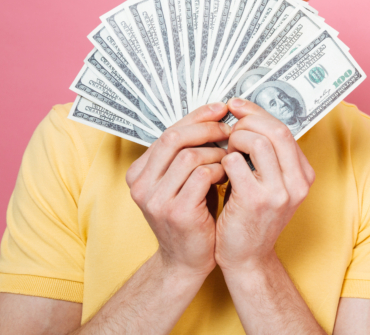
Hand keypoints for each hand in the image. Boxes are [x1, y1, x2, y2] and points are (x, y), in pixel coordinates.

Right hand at [126, 102, 229, 276]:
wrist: (188, 260)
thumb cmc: (193, 214)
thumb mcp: (183, 180)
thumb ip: (188, 153)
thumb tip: (215, 116)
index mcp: (139, 172)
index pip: (168, 132)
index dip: (196, 117)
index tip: (220, 109)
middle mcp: (140, 184)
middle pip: (174, 138)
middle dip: (207, 128)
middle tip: (230, 128)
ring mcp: (155, 199)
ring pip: (189, 155)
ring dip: (217, 152)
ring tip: (230, 158)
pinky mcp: (176, 212)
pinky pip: (201, 175)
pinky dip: (219, 170)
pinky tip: (228, 174)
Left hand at [215, 98, 315, 272]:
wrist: (247, 259)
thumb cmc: (252, 218)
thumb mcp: (271, 185)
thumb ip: (269, 157)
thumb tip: (249, 117)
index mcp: (304, 175)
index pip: (285, 130)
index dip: (258, 113)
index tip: (237, 106)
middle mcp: (298, 182)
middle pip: (276, 131)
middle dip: (248, 120)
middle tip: (229, 124)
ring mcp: (280, 192)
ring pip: (258, 142)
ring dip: (235, 140)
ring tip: (225, 151)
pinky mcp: (256, 200)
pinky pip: (235, 162)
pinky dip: (223, 160)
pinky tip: (219, 171)